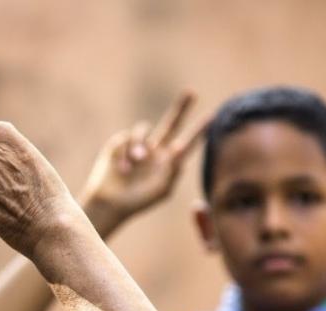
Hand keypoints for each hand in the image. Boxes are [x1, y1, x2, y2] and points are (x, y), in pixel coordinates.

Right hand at [79, 91, 206, 234]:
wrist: (111, 203)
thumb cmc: (139, 201)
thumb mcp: (162, 189)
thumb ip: (174, 169)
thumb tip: (180, 147)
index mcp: (168, 162)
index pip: (188, 143)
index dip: (200, 130)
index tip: (213, 116)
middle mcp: (155, 150)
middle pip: (171, 123)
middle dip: (181, 108)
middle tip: (191, 92)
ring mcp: (138, 146)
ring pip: (143, 129)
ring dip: (140, 144)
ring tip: (137, 160)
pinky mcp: (120, 144)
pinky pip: (127, 138)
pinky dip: (126, 152)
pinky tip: (123, 169)